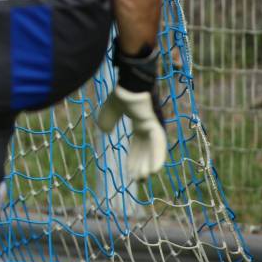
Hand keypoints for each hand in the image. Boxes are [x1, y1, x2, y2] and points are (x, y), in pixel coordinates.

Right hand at [94, 45, 166, 180]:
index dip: (133, 157)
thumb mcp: (111, 108)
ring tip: (143, 179)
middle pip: (145, 150)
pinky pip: (158, 146)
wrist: (130, 81)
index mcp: (140, 121)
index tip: (129, 170)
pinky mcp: (156, 126)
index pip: (137, 144)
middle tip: (137, 180)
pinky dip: (157, 159)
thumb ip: (108, 118)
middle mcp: (149, 125)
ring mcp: (155, 126)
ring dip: (149, 165)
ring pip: (153, 150)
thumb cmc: (123, 90)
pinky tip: (154, 171)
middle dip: (140, 165)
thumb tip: (103, 130)